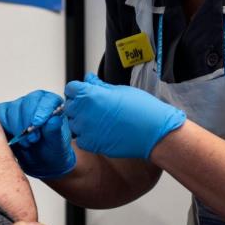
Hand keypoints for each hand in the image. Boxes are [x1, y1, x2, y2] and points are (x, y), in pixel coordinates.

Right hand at [0, 91, 75, 178]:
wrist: (40, 162)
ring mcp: (19, 106)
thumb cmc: (52, 150)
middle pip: (28, 102)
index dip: (42, 110)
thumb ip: (55, 131)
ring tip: (26, 144)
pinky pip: (0, 114)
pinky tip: (13, 139)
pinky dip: (5, 127)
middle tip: (33, 139)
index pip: (47, 100)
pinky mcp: (5, 114)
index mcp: (52, 103)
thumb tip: (54, 120)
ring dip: (17, 128)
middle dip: (28, 121)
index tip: (38, 124)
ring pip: (12, 109)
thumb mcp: (57, 144)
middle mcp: (35, 101)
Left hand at [65, 73, 185, 158]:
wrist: (154, 131)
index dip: (78, 90)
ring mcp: (86, 129)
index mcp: (90, 94)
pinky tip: (101, 132)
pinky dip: (87, 136)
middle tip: (95, 107)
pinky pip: (80, 139)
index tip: (85, 93)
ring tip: (100, 120)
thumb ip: (99, 86)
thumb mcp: (119, 90)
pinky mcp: (91, 144)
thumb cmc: (141, 108)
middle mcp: (84, 112)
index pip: (70, 88)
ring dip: (82, 121)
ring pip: (73, 123)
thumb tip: (88, 79)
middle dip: (79, 105)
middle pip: (69, 106)